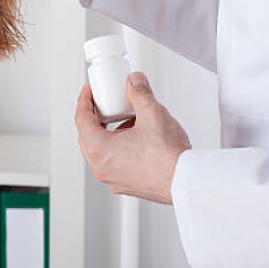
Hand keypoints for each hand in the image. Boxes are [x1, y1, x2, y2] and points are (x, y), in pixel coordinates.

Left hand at [75, 73, 191, 204]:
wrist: (186, 181)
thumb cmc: (169, 157)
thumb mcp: (152, 113)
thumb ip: (140, 93)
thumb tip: (135, 82)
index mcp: (100, 150)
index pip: (81, 120)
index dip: (84, 101)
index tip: (88, 92)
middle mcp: (102, 168)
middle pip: (88, 136)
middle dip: (94, 117)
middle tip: (103, 104)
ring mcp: (113, 179)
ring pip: (101, 151)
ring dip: (109, 133)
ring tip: (126, 120)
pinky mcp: (127, 185)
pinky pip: (114, 163)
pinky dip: (118, 149)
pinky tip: (136, 139)